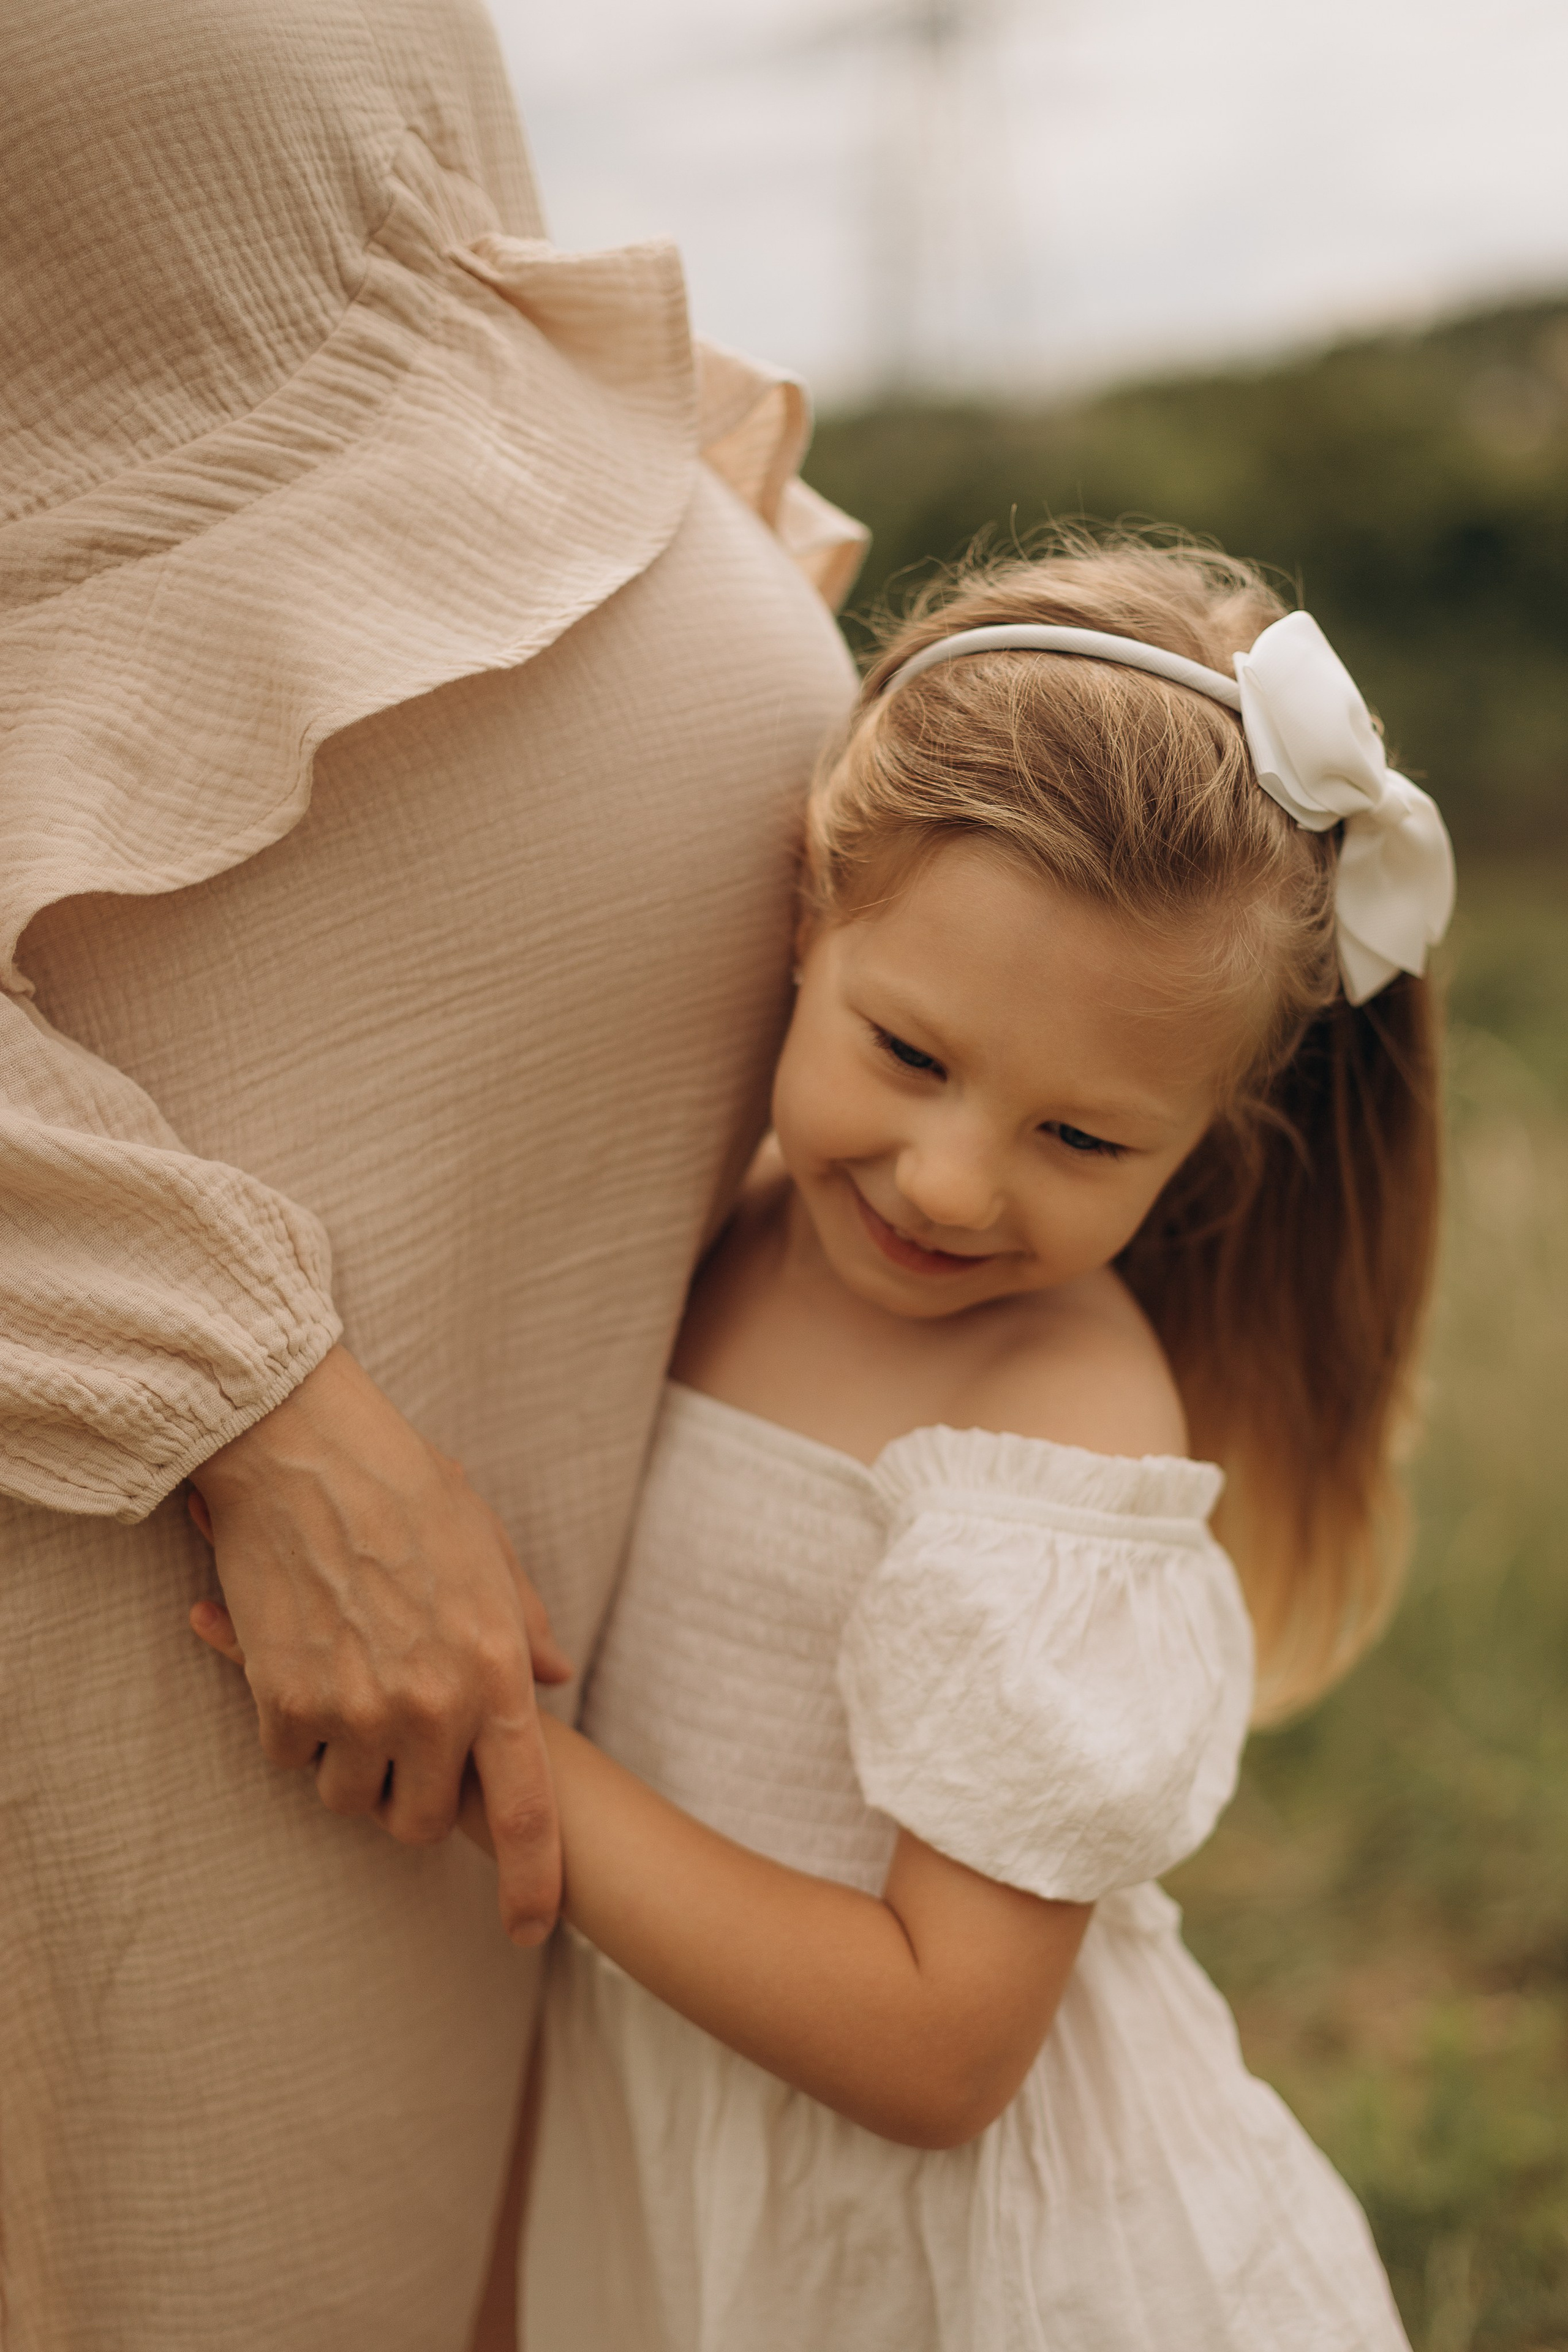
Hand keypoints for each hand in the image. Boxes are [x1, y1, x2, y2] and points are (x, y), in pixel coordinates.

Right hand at [187, 1345, 572, 1944]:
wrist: (304, 1451)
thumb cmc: (406, 1489)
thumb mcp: (488, 1550)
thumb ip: (522, 1625)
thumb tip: (554, 1675)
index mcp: (493, 1670)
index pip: (525, 1811)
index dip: (532, 1883)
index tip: (532, 1929)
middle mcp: (429, 1705)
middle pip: (418, 1825)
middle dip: (412, 1799)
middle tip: (400, 1741)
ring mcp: (352, 1711)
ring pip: (348, 1799)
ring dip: (348, 1763)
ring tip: (347, 1680)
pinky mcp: (282, 1701)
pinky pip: (289, 1758)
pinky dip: (293, 1727)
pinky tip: (300, 1657)